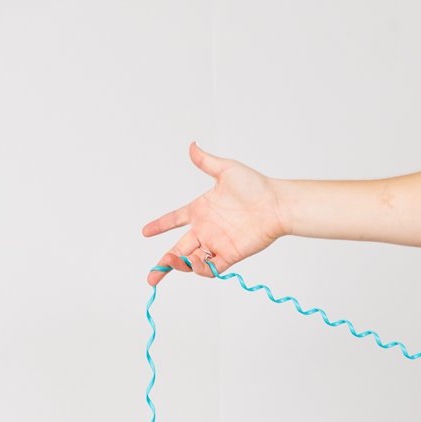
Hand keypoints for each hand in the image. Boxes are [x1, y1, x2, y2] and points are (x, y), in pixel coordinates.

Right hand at [142, 142, 285, 284]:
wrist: (275, 204)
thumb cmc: (255, 186)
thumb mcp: (226, 169)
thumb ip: (206, 162)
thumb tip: (192, 146)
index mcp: (200, 210)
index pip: (174, 219)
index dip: (160, 225)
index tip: (145, 232)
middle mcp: (206, 229)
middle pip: (179, 249)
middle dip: (164, 263)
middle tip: (151, 275)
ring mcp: (217, 243)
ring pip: (192, 260)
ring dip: (180, 264)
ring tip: (174, 261)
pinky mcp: (230, 255)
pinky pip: (212, 268)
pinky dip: (201, 270)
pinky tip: (194, 265)